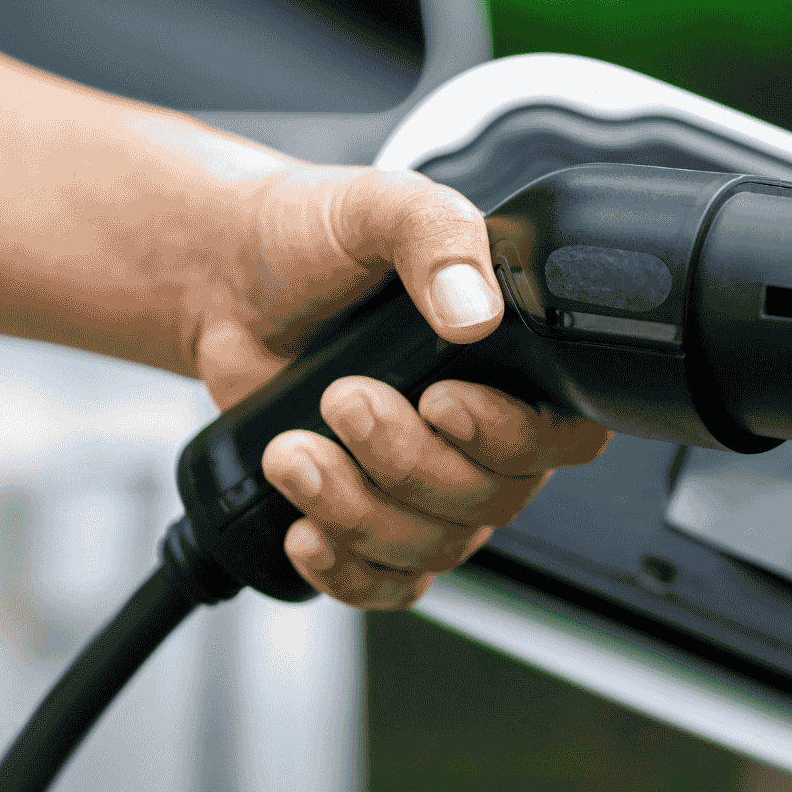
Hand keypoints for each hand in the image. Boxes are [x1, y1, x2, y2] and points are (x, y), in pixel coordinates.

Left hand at [188, 166, 611, 609]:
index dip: (509, 437)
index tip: (441, 401)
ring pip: (431, 547)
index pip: (563, 438)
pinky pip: (387, 585)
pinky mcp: (369, 521)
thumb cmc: (315, 239)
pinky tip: (303, 529)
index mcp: (513, 363)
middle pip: (488, 501)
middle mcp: (483, 436)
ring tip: (292, 452)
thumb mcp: (379, 206)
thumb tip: (474, 311)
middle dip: (405, 462)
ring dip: (357, 510)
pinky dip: (347, 573)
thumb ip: (437, 236)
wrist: (228, 280)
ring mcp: (428, 487)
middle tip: (341, 400)